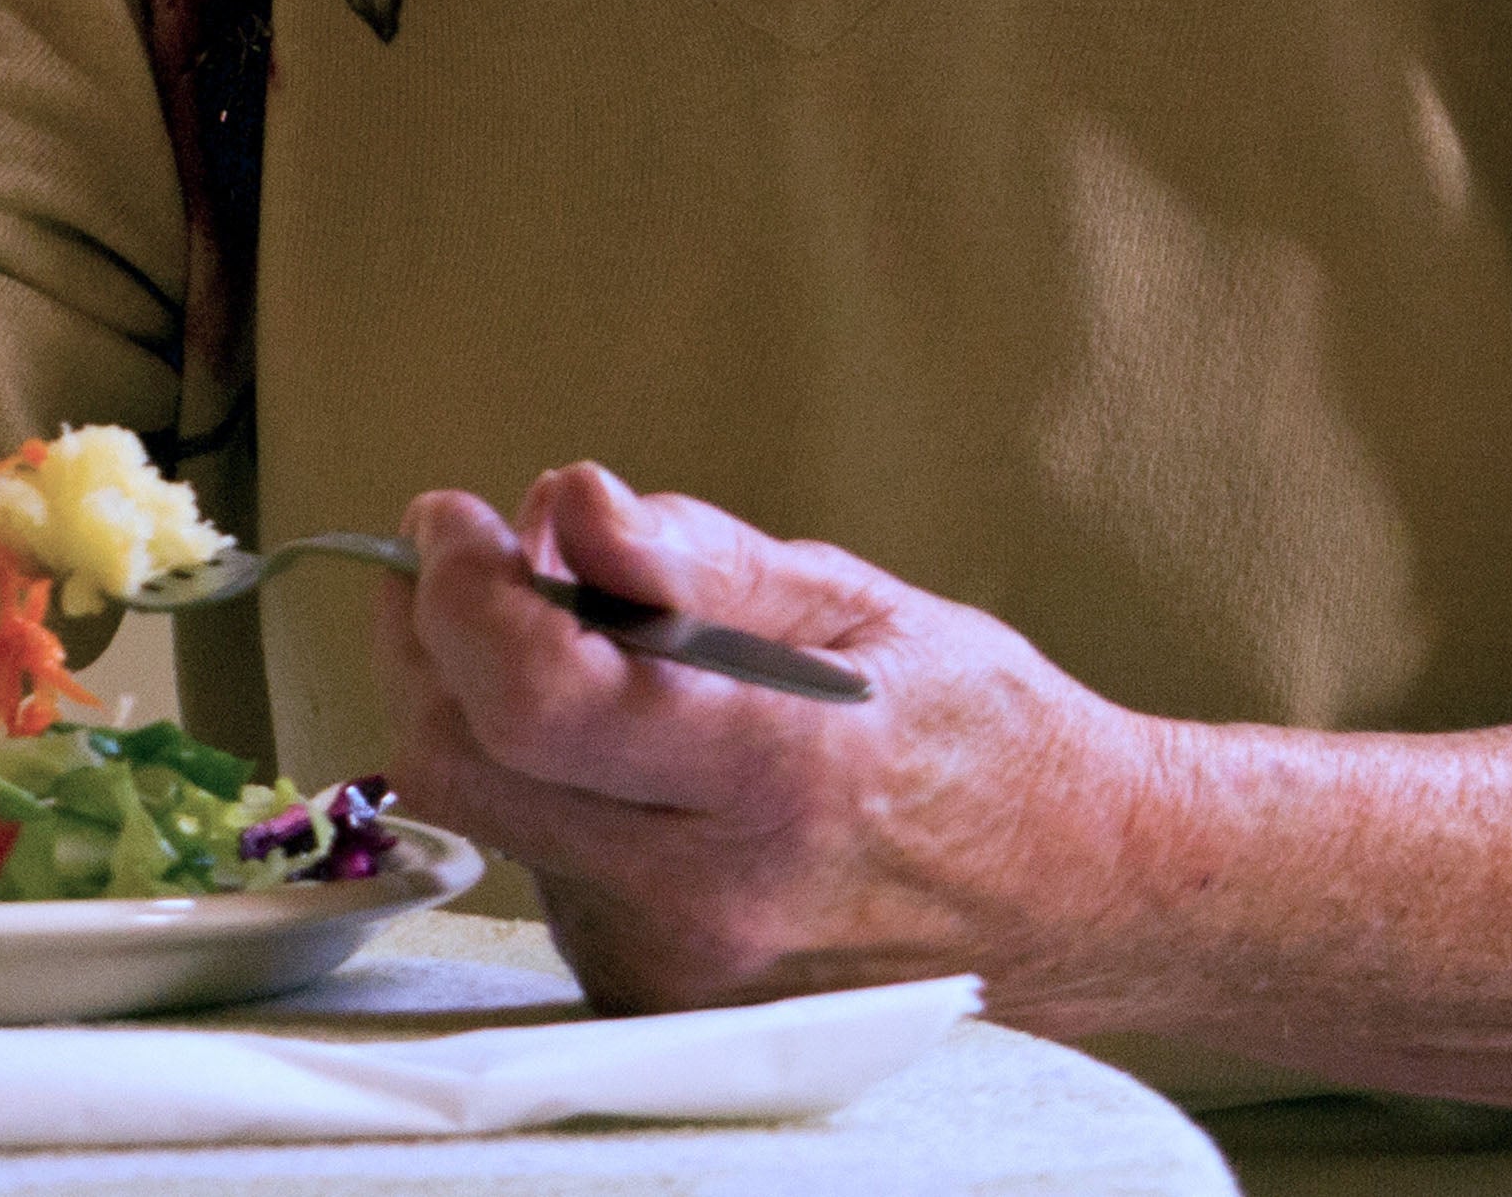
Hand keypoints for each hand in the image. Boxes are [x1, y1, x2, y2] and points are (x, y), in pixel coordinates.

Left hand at [371, 465, 1167, 1029]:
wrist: (1081, 899)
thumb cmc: (982, 735)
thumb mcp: (857, 604)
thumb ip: (696, 561)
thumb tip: (563, 504)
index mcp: (775, 778)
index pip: (540, 696)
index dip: (461, 593)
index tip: (449, 518)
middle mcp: (710, 900)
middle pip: (466, 770)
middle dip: (431, 646)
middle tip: (470, 564)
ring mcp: (674, 973)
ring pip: (498, 821)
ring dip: (499, 718)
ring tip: (601, 661)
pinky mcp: (653, 1005)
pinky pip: (547, 874)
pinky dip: (555, 793)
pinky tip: (640, 766)